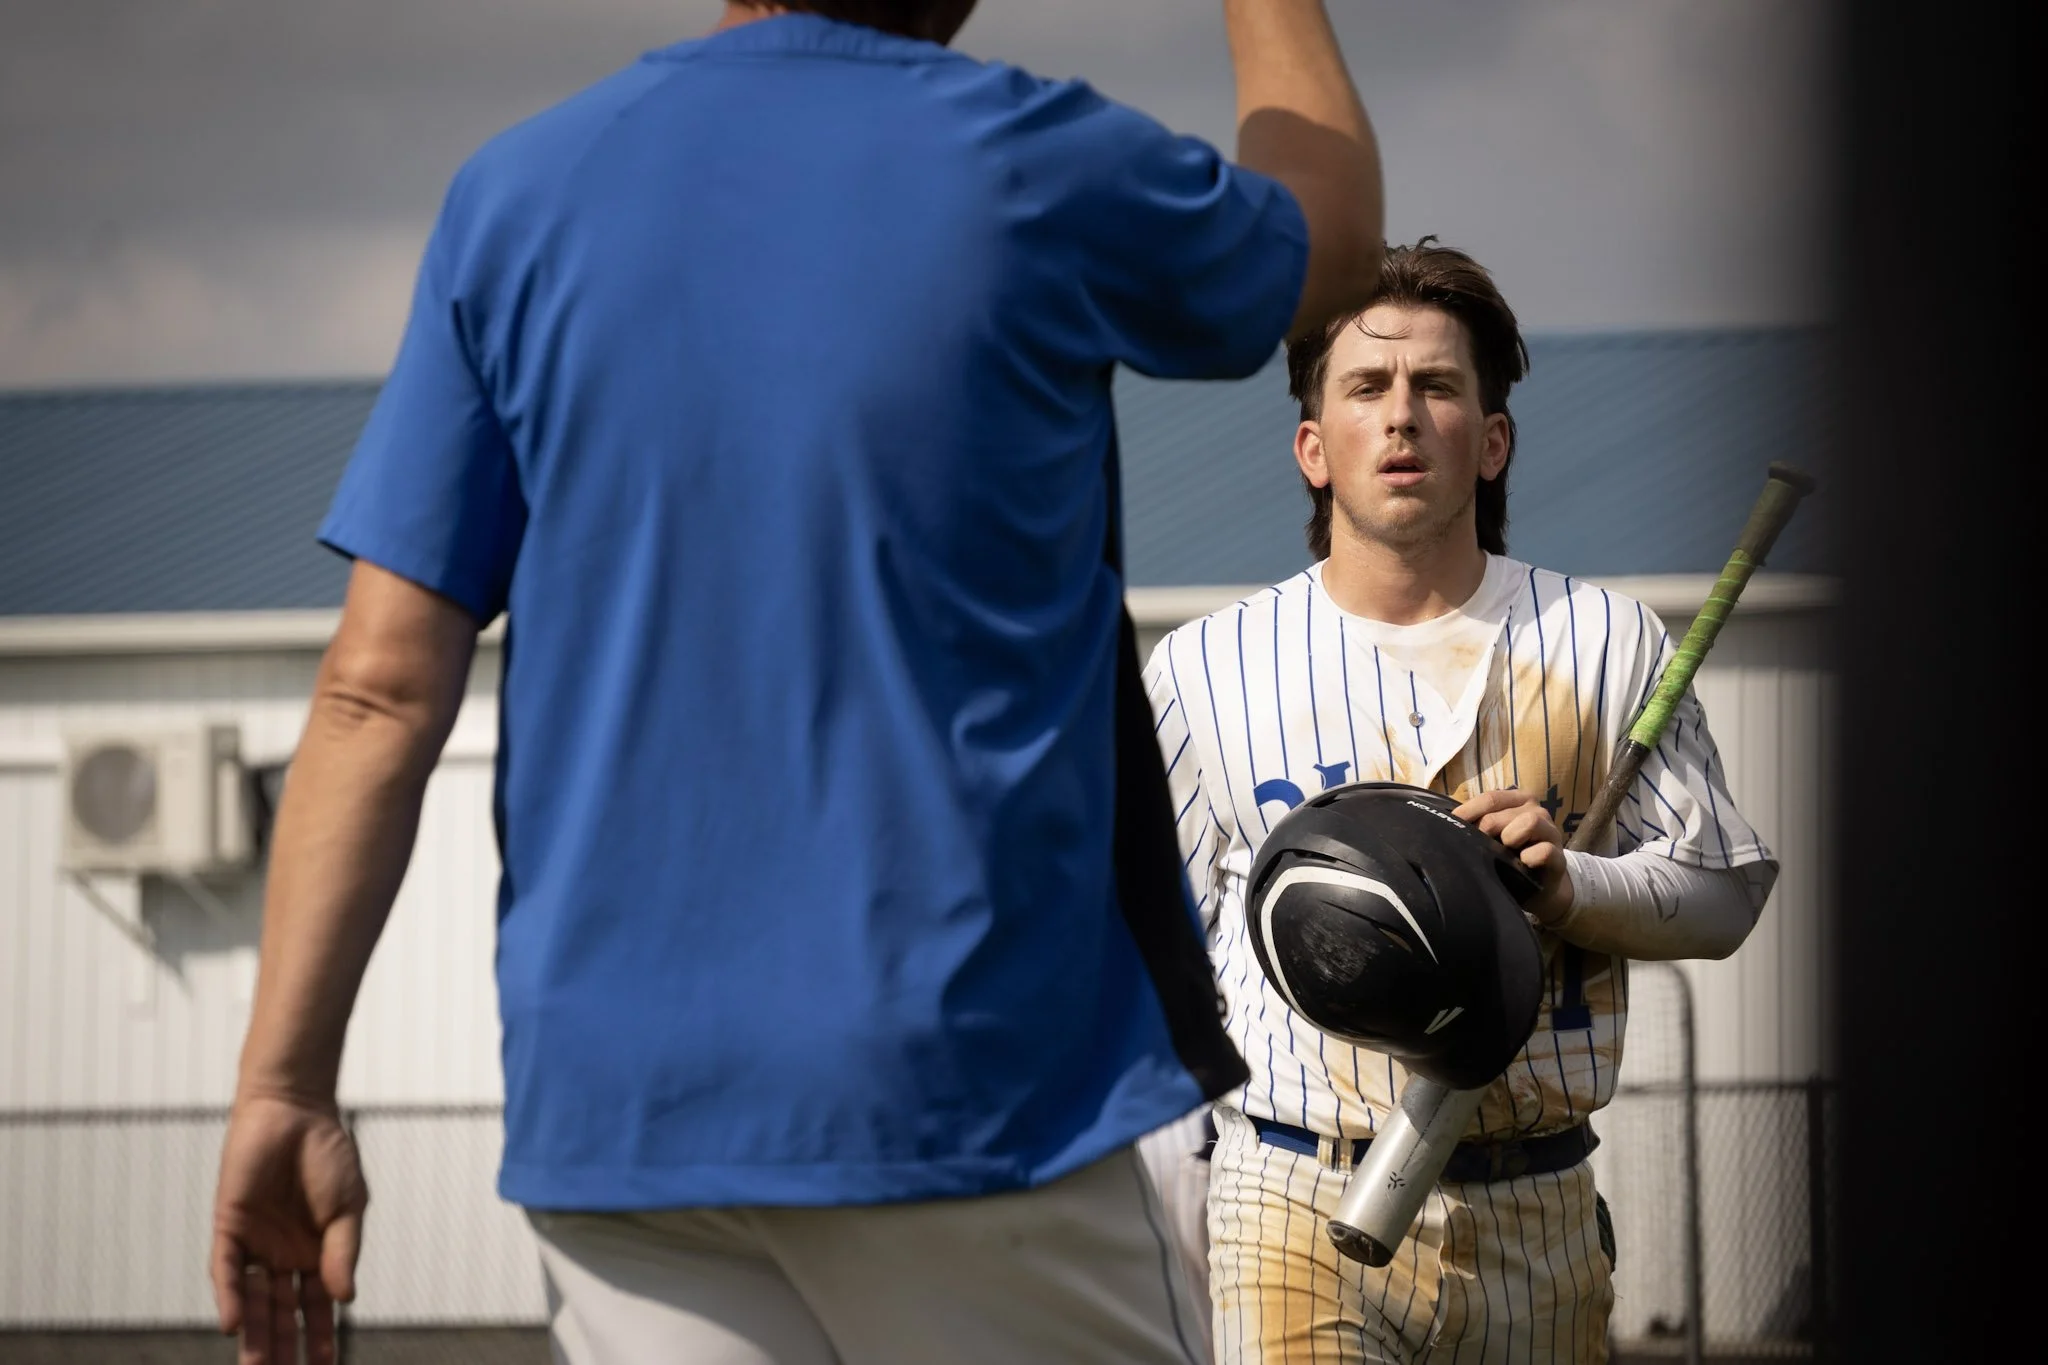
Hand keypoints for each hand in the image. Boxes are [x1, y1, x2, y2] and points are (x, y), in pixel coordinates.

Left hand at [211, 1092, 367, 1364]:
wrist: (296, 1110)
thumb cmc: (329, 1153)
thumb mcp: (349, 1207)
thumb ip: (343, 1252)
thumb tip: (346, 1299)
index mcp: (316, 1253)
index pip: (316, 1307)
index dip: (320, 1338)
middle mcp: (282, 1255)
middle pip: (281, 1313)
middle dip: (283, 1347)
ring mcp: (255, 1243)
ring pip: (252, 1300)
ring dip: (254, 1334)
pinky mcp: (229, 1226)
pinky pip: (226, 1270)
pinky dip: (229, 1297)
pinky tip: (234, 1325)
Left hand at [1452, 789, 1574, 927]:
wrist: (1540, 889)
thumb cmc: (1510, 857)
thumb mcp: (1493, 837)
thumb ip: (1478, 824)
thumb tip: (1448, 821)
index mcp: (1519, 801)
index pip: (1490, 798)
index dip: (1469, 811)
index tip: (1453, 824)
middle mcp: (1537, 811)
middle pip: (1502, 813)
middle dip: (1485, 830)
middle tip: (1478, 846)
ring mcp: (1551, 833)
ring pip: (1529, 822)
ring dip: (1510, 837)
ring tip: (1505, 852)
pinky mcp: (1559, 858)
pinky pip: (1544, 850)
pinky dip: (1530, 857)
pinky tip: (1522, 863)